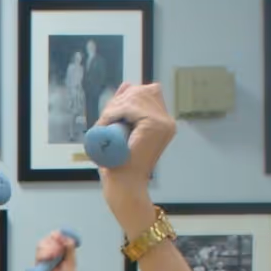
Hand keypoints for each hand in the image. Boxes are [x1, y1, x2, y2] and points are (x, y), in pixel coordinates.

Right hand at [35, 229, 78, 270]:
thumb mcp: (71, 261)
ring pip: (41, 244)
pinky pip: (38, 254)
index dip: (58, 234)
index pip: (58, 236)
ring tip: (53, 257)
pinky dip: (43, 255)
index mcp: (63, 249)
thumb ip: (70, 249)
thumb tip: (65, 237)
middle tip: (58, 250)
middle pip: (48, 238)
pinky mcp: (39, 263)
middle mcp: (53, 251)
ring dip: (47, 249)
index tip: (58, 234)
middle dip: (52, 242)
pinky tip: (49, 258)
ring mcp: (45, 256)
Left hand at [95, 82, 174, 224]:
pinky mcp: (155, 124)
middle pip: (142, 91)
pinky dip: (115, 112)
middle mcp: (167, 120)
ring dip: (114, 108)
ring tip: (104, 124)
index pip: (147, 92)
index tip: (109, 112)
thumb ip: (125, 109)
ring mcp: (164, 122)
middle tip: (104, 119)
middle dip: (119, 101)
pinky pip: (131, 107)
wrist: (124, 185)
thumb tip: (127, 84)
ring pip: (134, 98)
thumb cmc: (119, 165)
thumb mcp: (121, 130)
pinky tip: (107, 123)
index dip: (126, 97)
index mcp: (163, 121)